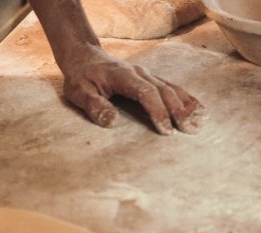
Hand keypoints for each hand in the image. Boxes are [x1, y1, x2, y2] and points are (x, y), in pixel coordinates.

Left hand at [63, 45, 204, 134]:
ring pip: (171, 87)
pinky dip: (185, 97)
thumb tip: (111, 122)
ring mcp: (146, 74)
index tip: (166, 130)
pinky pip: (171, 86)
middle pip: (164, 90)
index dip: (158, 111)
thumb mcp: (80, 92)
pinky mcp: (149, 78)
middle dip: (178, 110)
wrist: (84, 57)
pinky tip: (197, 109)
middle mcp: (139, 72)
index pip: (146, 93)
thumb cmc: (81, 77)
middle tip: (189, 130)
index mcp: (123, 76)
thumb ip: (94, 105)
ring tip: (199, 122)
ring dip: (186, 104)